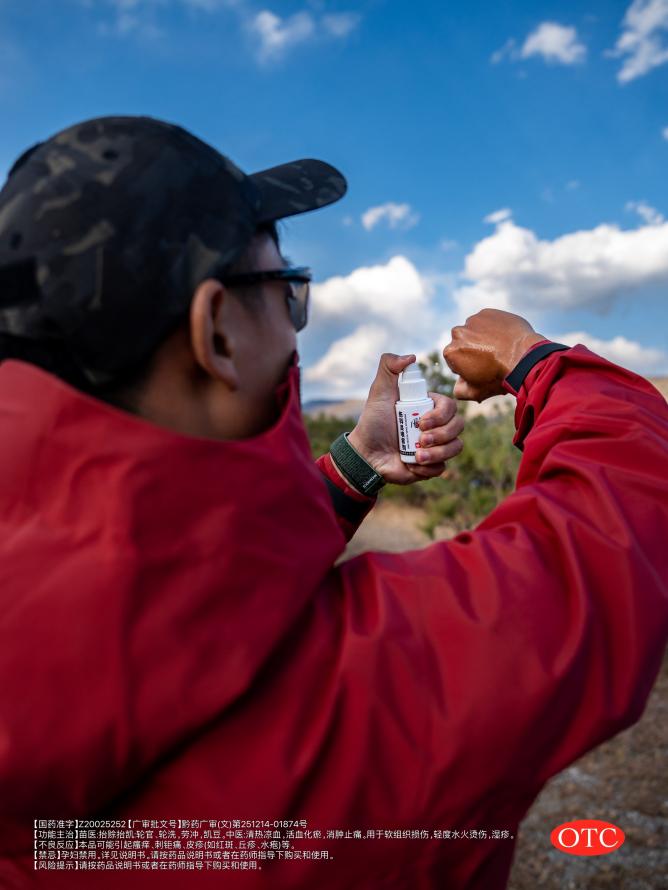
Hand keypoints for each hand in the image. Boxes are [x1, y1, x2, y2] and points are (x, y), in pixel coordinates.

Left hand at [346, 353, 463, 485]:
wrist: (366, 453)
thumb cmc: (373, 421)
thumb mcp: (379, 391)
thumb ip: (389, 367)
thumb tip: (411, 357)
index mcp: (429, 407)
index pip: (451, 406)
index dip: (440, 415)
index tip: (421, 422)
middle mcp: (437, 425)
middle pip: (458, 426)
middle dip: (441, 435)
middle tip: (420, 439)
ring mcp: (436, 445)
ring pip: (455, 447)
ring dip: (438, 453)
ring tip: (417, 456)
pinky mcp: (431, 465)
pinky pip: (443, 468)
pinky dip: (428, 467)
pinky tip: (412, 465)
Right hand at [443, 308, 544, 401]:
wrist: (525, 358)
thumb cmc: (499, 377)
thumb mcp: (476, 392)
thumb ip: (459, 391)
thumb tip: (458, 384)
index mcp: (451, 352)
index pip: (455, 359)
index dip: (467, 366)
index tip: (481, 369)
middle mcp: (458, 333)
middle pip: (463, 342)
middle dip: (472, 349)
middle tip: (490, 358)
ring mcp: (473, 320)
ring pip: (474, 330)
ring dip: (482, 337)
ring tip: (499, 348)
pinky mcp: (488, 312)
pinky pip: (487, 321)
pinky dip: (493, 328)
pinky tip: (505, 338)